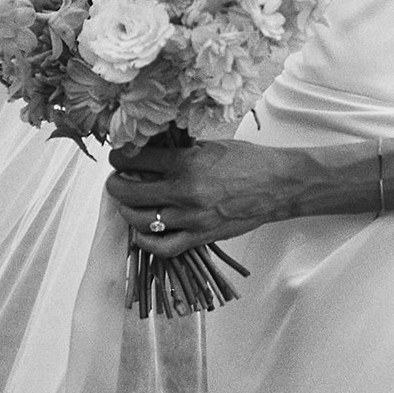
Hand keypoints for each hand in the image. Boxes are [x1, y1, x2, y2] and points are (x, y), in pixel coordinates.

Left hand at [106, 138, 300, 257]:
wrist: (277, 185)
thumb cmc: (247, 160)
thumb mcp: (210, 145)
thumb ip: (180, 150)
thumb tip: (151, 149)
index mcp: (187, 162)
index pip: (136, 160)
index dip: (119, 157)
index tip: (117, 157)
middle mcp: (185, 191)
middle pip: (129, 192)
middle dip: (116, 185)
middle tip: (117, 180)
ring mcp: (192, 217)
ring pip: (141, 221)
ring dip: (127, 211)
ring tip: (128, 203)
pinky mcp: (200, 236)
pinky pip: (163, 247)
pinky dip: (146, 241)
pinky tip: (143, 230)